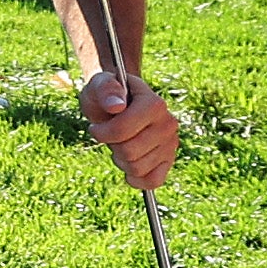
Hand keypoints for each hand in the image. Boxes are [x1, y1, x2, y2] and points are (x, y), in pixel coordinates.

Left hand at [78, 68, 182, 191]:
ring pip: (137, 168)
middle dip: (112, 147)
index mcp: (154, 103)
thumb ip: (105, 89)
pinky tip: (129, 166)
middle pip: (129, 152)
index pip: (123, 130)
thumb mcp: (99, 86)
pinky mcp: (169, 160)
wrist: (117, 105)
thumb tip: (116, 106)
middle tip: (111, 137)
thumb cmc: (106, 96)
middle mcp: (168, 124)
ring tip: (121, 145)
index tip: (95, 127)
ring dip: (121, 161)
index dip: (102, 133)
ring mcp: (171, 143)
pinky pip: (153, 181)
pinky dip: (136, 179)